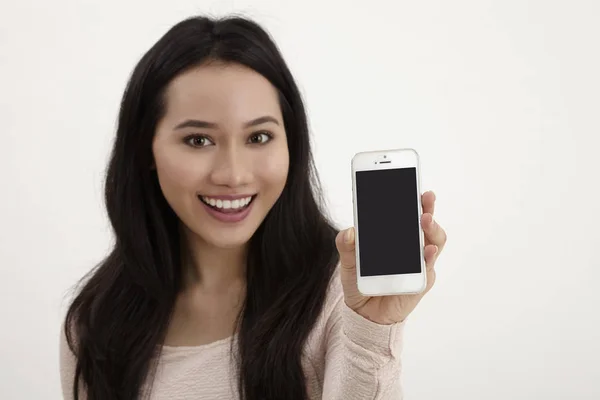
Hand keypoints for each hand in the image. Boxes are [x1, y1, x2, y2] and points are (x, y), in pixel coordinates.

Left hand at [336, 191, 446, 324]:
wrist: (362, 312)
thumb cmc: (359, 280)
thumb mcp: (347, 260)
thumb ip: (346, 244)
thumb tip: (350, 231)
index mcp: (396, 236)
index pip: (408, 213)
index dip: (413, 197)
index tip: (412, 181)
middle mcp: (411, 248)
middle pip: (426, 224)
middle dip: (427, 208)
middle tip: (424, 196)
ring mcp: (418, 265)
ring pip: (434, 243)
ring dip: (431, 229)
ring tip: (424, 219)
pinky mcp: (419, 284)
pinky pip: (427, 270)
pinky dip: (428, 258)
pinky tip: (426, 251)